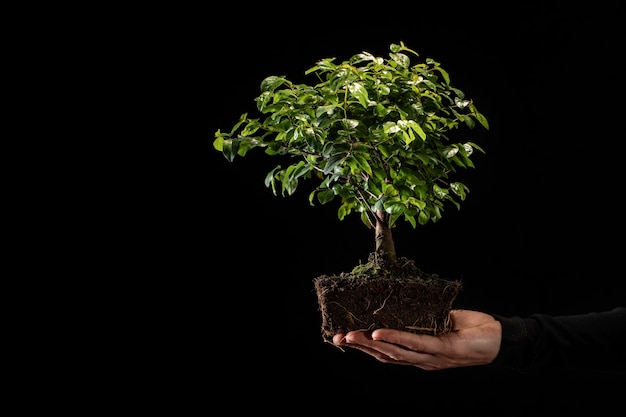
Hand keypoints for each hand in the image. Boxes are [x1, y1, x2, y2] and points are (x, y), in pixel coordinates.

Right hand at [332, 309, 501, 370]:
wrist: (503, 339)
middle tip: (336, 337)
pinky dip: (394, 338)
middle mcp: (423, 360)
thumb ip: (422, 318)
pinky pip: (414, 343)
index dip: (364, 347)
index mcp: (421, 355)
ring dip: (369, 345)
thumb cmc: (475, 329)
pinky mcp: (442, 348)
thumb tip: (403, 302)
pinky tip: (378, 334)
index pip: (387, 353)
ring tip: (350, 335)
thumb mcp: (442, 321)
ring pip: (394, 353)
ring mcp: (432, 357)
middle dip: (358, 348)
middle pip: (384, 356)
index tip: (343, 337)